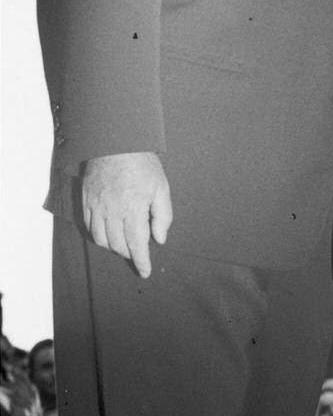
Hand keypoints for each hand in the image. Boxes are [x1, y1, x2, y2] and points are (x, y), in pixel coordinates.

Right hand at [80, 152, 171, 277]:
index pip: (136, 244)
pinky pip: (89, 227)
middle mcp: (112, 211)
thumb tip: (159, 239)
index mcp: (133, 209)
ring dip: (114, 247)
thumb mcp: (162, 189)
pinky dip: (99, 236)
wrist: (115, 143)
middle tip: (139, 253)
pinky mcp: (86, 201)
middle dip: (130, 254)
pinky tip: (109, 235)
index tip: (144, 272)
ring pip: (101, 239)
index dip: (141, 261)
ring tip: (125, 245)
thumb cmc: (143, 165)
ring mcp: (96, 206)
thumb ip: (162, 216)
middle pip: (118, 245)